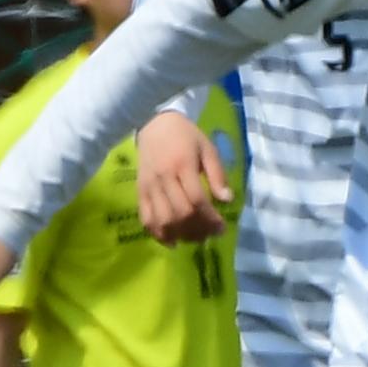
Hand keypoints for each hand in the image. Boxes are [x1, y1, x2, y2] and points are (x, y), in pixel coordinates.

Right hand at [131, 109, 229, 245]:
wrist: (154, 124)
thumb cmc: (186, 136)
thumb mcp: (208, 149)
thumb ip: (217, 174)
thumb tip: (228, 200)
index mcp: (182, 165)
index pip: (196, 199)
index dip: (210, 218)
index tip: (222, 227)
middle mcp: (163, 178)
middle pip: (180, 213)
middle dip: (198, 229)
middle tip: (211, 235)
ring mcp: (149, 186)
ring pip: (162, 219)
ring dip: (180, 234)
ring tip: (195, 238)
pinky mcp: (139, 192)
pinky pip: (145, 218)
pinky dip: (158, 233)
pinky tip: (172, 242)